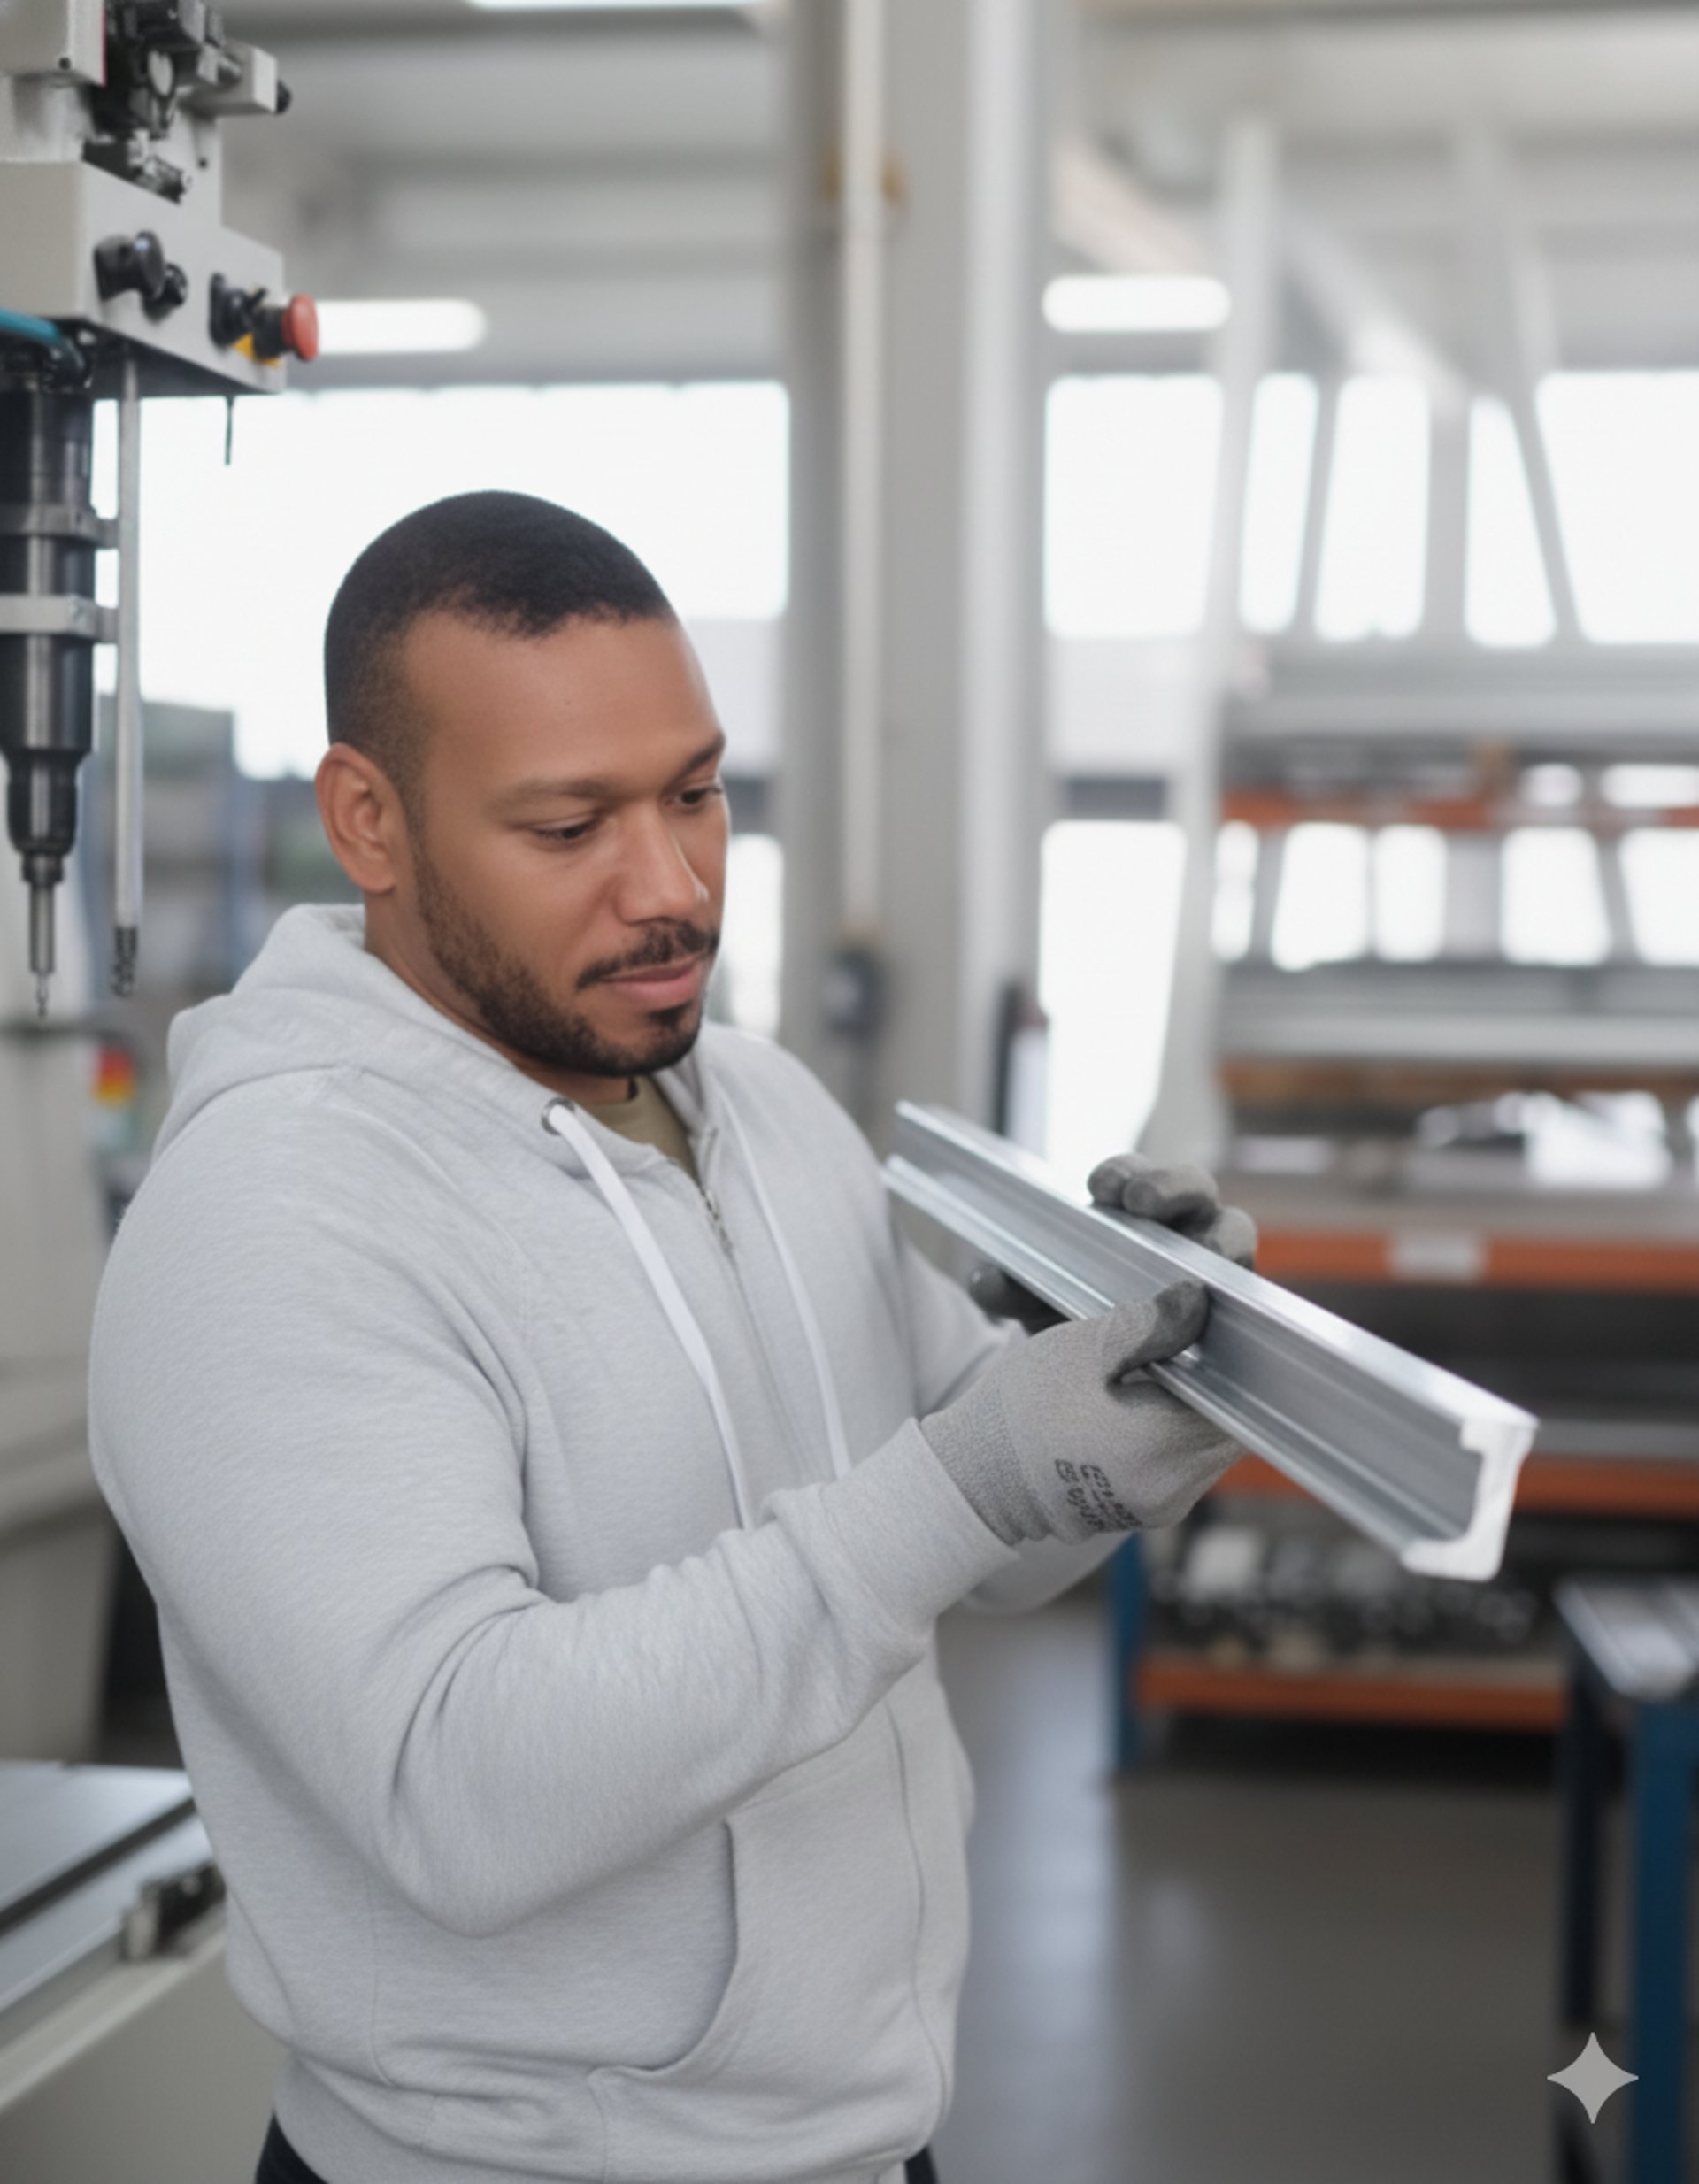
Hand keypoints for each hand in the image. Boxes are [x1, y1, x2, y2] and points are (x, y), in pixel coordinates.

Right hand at [921, 1279, 1240, 1545]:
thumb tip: (1197, 1302)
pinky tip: (1144, 1406)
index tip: (1212, 1327)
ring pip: (1212, 1443)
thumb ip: (1147, 1323)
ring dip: (1196, 1406)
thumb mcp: (1078, 1350)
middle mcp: (1175, 1488)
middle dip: (1215, 1379)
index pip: (1237, 1394)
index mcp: (1161, 1446)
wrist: (975, 1483)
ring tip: (1161, 1372)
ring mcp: (1166, 1506)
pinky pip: (1187, 1464)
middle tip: (1187, 1343)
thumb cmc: (1019, 1412)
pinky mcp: (1152, 1513)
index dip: (1231, 1355)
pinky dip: (1175, 1431)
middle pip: (1231, 1420)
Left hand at [966, 1152, 1255, 1337]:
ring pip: (1234, 1238)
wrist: (1088, 1386)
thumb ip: (1010, 1290)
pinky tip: (1215, 1321)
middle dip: (1174, 1186)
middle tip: (1143, 1202)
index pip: (1138, 1178)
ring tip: (1204, 1257)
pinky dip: (1235, 1303)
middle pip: (1196, 1191)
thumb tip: (988, 1281)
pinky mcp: (1236, 1316)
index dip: (1127, 1172)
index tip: (1101, 1185)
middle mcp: (1179, 1233)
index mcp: (1130, 1215)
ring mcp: (1215, 1272)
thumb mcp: (1034, 1305)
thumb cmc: (1068, 1320)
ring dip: (1220, 1240)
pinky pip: (1247, 1303)